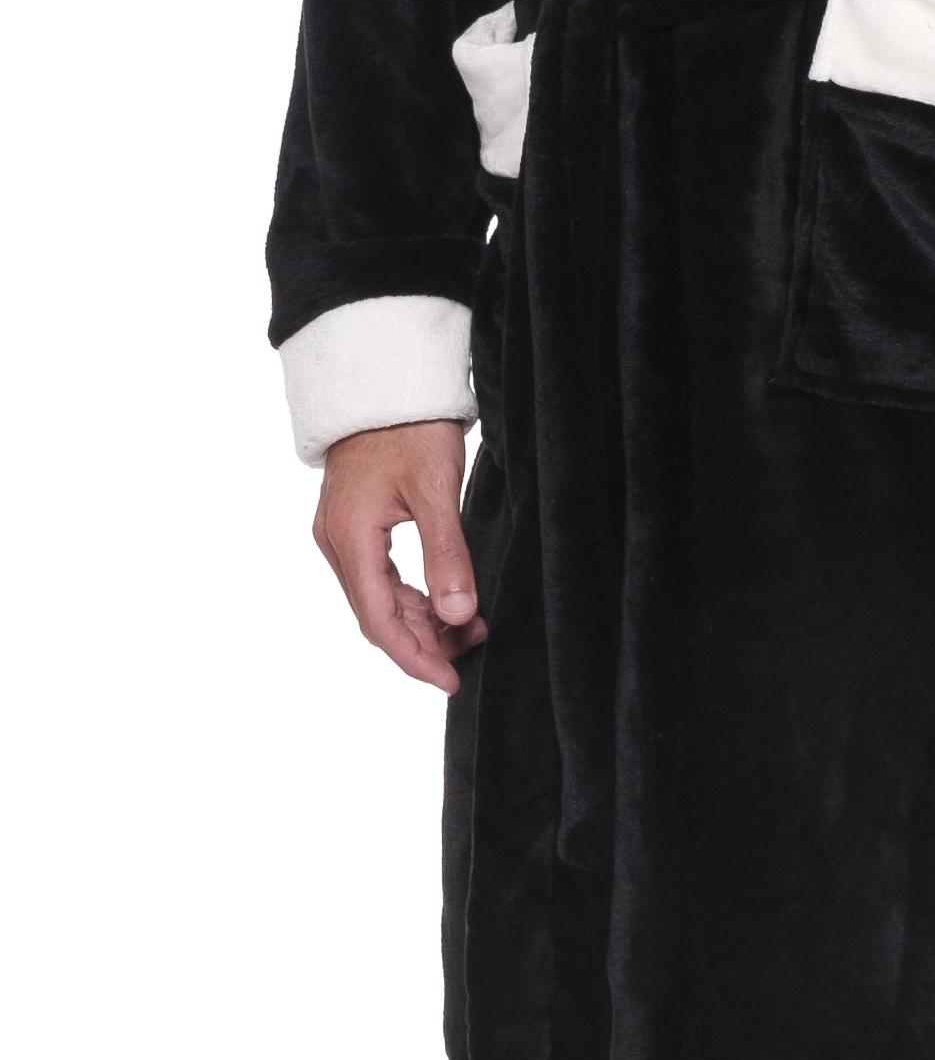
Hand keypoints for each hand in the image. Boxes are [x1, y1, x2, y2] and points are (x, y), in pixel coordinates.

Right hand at [312, 420, 486, 693]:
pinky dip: (412, 595)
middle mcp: (336, 542)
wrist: (386, 380)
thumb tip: (459, 615)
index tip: (449, 680)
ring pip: (379, 598)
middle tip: (472, 649)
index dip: (414, 657)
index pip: (378, 619)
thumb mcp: (435, 489)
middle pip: (377, 614)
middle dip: (424, 640)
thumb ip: (446, 554)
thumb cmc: (409, 426)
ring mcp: (341, 534)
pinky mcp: (354, 524)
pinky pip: (379, 577)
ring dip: (420, 619)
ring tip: (469, 625)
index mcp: (350, 537)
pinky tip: (445, 600)